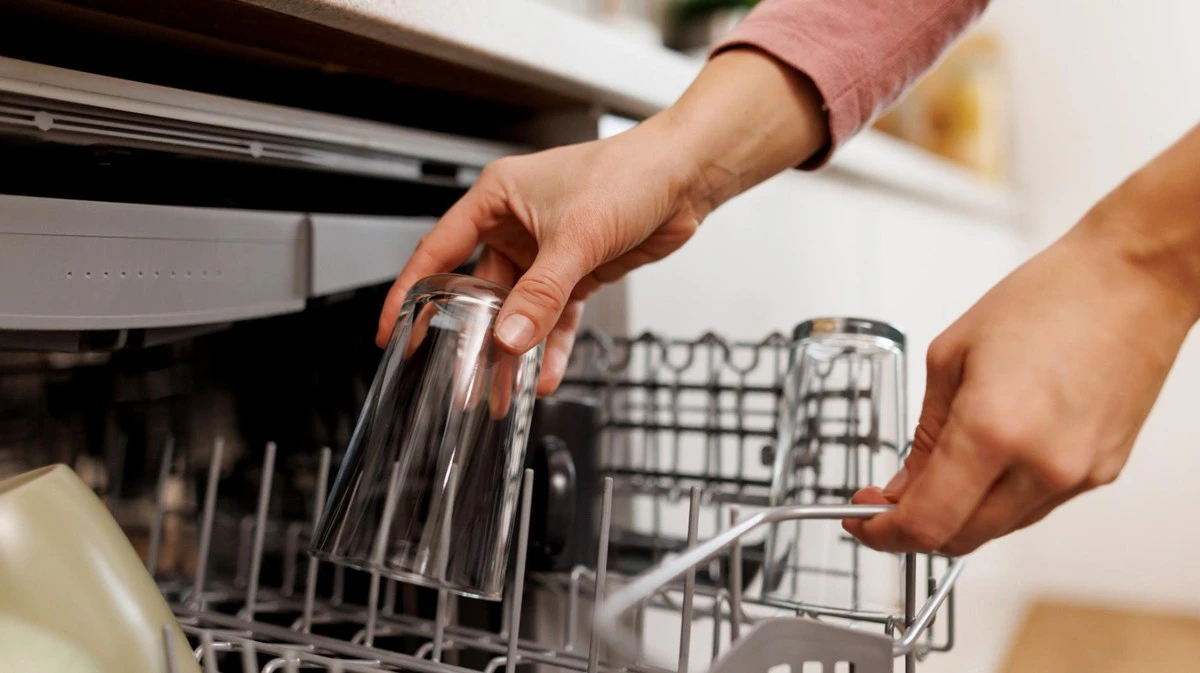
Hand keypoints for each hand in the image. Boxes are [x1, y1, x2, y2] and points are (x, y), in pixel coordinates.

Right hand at [377, 49, 829, 394]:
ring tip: (501, 393)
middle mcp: (516, 225)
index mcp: (497, 199)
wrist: (686, 176)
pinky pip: (555, 316)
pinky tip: (545, 374)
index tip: (392, 331)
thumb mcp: (576, 238)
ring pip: (520, 312)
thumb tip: (509, 338)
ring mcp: (546, 252)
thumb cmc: (629, 174)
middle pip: (481, 292)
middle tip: (459, 380)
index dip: (411, 292)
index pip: (439, 251)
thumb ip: (541, 293)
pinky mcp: (577, 272)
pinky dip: (551, 345)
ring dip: (514, 352)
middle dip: (473, 339)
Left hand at [845, 212, 1197, 555]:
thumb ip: (925, 433)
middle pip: (960, 539)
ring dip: (956, 516)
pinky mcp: (1101, 473)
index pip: (927, 522)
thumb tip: (904, 484)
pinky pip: (1033, 508)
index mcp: (994, 431)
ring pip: (997, 529)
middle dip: (913, 529)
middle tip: (885, 500)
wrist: (1131, 282)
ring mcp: (1076, 476)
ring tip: (931, 477)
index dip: (884, 533)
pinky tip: (982, 466)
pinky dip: (996, 500)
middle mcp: (1041, 466)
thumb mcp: (951, 356)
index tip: (862, 521)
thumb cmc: (1049, 299)